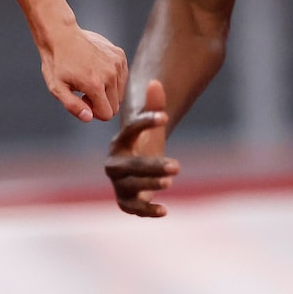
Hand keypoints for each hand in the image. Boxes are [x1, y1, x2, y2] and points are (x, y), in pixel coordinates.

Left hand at [39, 20, 127, 122]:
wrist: (61, 35)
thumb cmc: (56, 62)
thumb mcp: (57, 88)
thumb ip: (73, 106)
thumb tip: (89, 117)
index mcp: (95, 84)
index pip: (108, 114)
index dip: (94, 112)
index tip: (83, 99)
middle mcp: (110, 74)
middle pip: (116, 105)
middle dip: (101, 103)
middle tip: (85, 90)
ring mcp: (117, 63)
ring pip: (120, 92)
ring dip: (107, 91)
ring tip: (90, 78)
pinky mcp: (119, 55)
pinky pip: (122, 77)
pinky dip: (112, 78)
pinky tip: (96, 69)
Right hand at [105, 80, 178, 216]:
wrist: (134, 169)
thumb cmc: (142, 144)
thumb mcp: (149, 126)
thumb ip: (153, 106)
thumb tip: (156, 83)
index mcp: (119, 143)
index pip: (130, 130)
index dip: (146, 122)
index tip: (165, 117)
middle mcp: (114, 164)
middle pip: (131, 165)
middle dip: (153, 165)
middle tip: (178, 165)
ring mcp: (118, 183)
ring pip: (132, 186)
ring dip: (150, 184)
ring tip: (170, 182)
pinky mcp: (125, 201)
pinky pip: (133, 207)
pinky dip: (147, 210)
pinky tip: (165, 210)